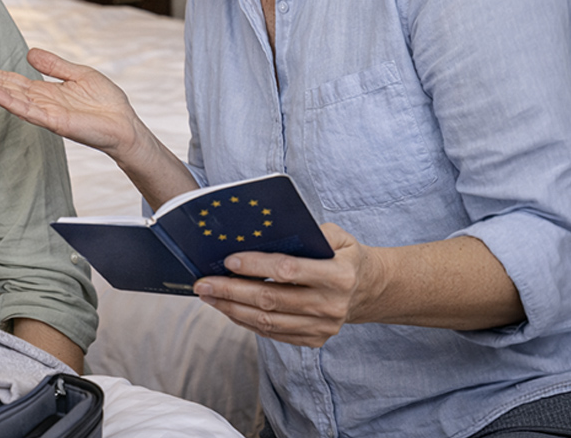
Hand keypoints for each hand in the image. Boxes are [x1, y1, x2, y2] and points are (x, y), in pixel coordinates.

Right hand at [0, 48, 144, 158]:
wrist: (125, 125)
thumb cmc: (106, 104)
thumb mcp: (78, 74)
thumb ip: (53, 65)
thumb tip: (29, 53)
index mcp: (42, 91)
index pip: (8, 79)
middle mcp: (38, 102)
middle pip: (1, 87)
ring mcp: (43, 113)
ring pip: (7, 97)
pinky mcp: (52, 121)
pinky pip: (25, 109)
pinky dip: (6, 100)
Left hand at [192, 223, 382, 347]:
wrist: (368, 289)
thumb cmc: (343, 255)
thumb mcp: (337, 236)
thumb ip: (307, 232)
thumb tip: (263, 231)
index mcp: (338, 275)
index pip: (288, 271)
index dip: (256, 265)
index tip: (228, 260)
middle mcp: (331, 305)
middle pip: (271, 299)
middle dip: (231, 290)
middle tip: (202, 283)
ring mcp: (323, 327)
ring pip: (268, 320)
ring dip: (232, 308)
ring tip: (208, 296)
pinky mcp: (314, 339)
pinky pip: (273, 332)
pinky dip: (246, 321)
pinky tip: (227, 308)